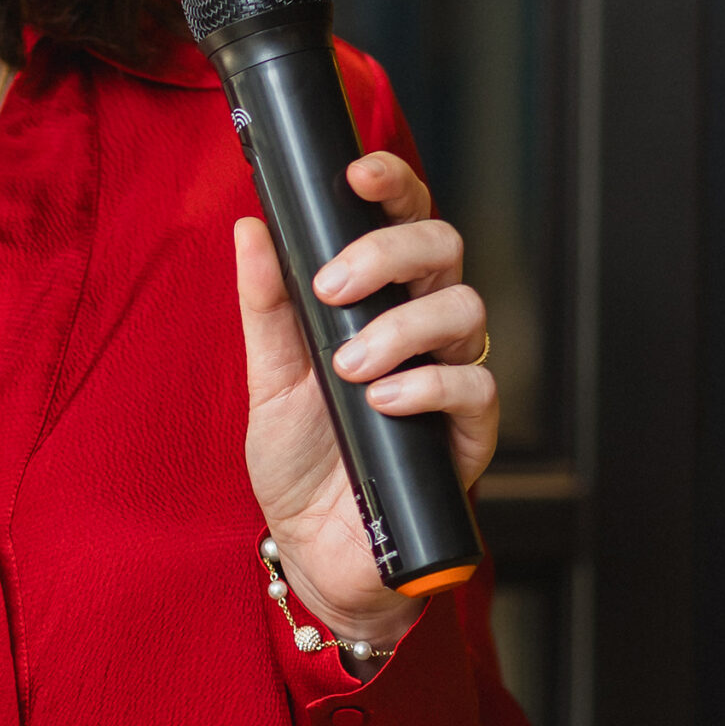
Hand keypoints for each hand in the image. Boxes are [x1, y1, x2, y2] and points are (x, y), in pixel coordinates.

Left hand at [235, 152, 496, 648]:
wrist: (315, 551)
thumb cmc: (298, 462)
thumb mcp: (268, 378)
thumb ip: (266, 306)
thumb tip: (249, 227)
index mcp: (379, 303)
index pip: (403, 222)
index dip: (392, 184)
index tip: (354, 174)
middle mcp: (423, 329)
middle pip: (444, 250)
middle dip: (390, 252)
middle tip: (333, 286)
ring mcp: (452, 378)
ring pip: (465, 310)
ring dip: (402, 327)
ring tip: (350, 367)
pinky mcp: (468, 434)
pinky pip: (476, 386)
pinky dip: (428, 384)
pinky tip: (384, 401)